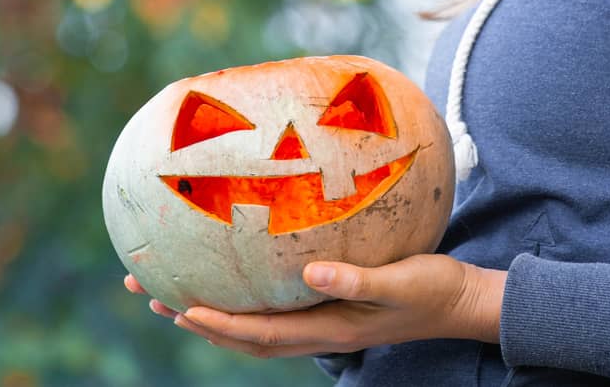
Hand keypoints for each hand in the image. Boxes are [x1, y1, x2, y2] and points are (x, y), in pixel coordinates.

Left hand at [123, 254, 506, 359]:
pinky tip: (229, 275)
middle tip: (149, 293)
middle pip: (242, 335)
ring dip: (208, 313)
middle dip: (194, 316)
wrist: (460, 302)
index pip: (261, 334)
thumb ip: (356, 280)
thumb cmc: (433, 288)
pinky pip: (272, 310)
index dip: (219, 324)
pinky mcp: (328, 308)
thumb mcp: (400, 281)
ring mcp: (321, 323)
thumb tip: (310, 272)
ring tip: (167, 291)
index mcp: (329, 330)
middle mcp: (317, 332)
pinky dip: (241, 301)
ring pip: (252, 328)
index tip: (181, 307)